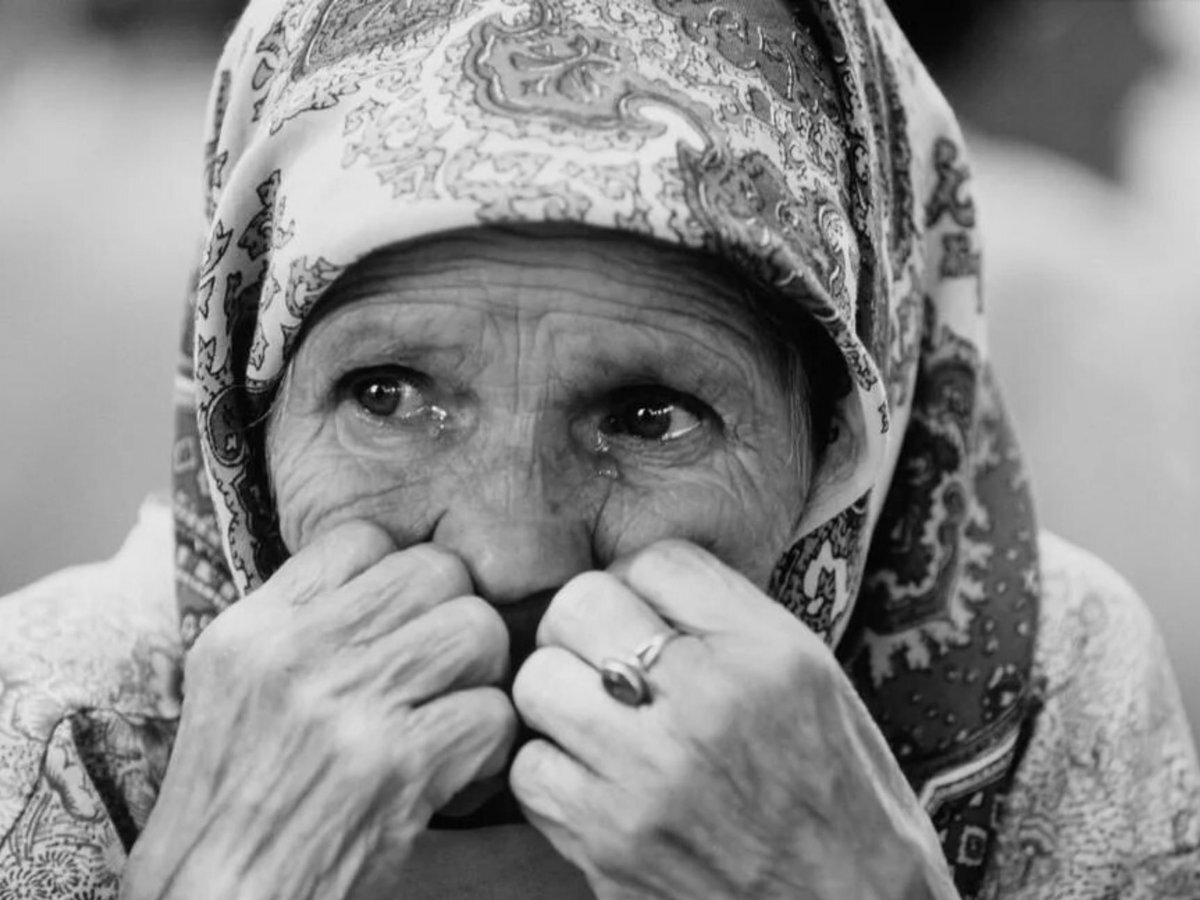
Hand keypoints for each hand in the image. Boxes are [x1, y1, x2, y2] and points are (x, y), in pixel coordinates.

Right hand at [121, 522, 516, 899]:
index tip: (402, 622)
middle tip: (447, 667)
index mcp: (258, 628)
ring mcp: (349, 706)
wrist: (219, 899)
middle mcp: (300, 654)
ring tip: (457, 713)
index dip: (400, 574)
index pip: (364, 539)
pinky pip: (492, 712)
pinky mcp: (397, 764)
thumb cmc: (234, 801)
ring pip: (477, 629)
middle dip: (456, 616)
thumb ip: (302, 624)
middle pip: (437, 571)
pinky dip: (491, 746)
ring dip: (483, 675)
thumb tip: (386, 575)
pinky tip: (459, 771)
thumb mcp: (233, 686)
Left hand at [509, 540, 957, 899]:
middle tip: (607, 653)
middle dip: (587, 622)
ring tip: (595, 714)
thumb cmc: (837, 787)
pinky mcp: (610, 847)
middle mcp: (705, 709)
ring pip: (537, 682)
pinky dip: (551, 767)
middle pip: (579, 604)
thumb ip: (725, 615)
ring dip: (560, 690)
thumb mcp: (811, 674)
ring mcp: (650, 782)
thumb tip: (634, 579)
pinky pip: (529, 771)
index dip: (645, 582)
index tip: (654, 614)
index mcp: (765, 656)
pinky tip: (590, 774)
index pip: (655, 561)